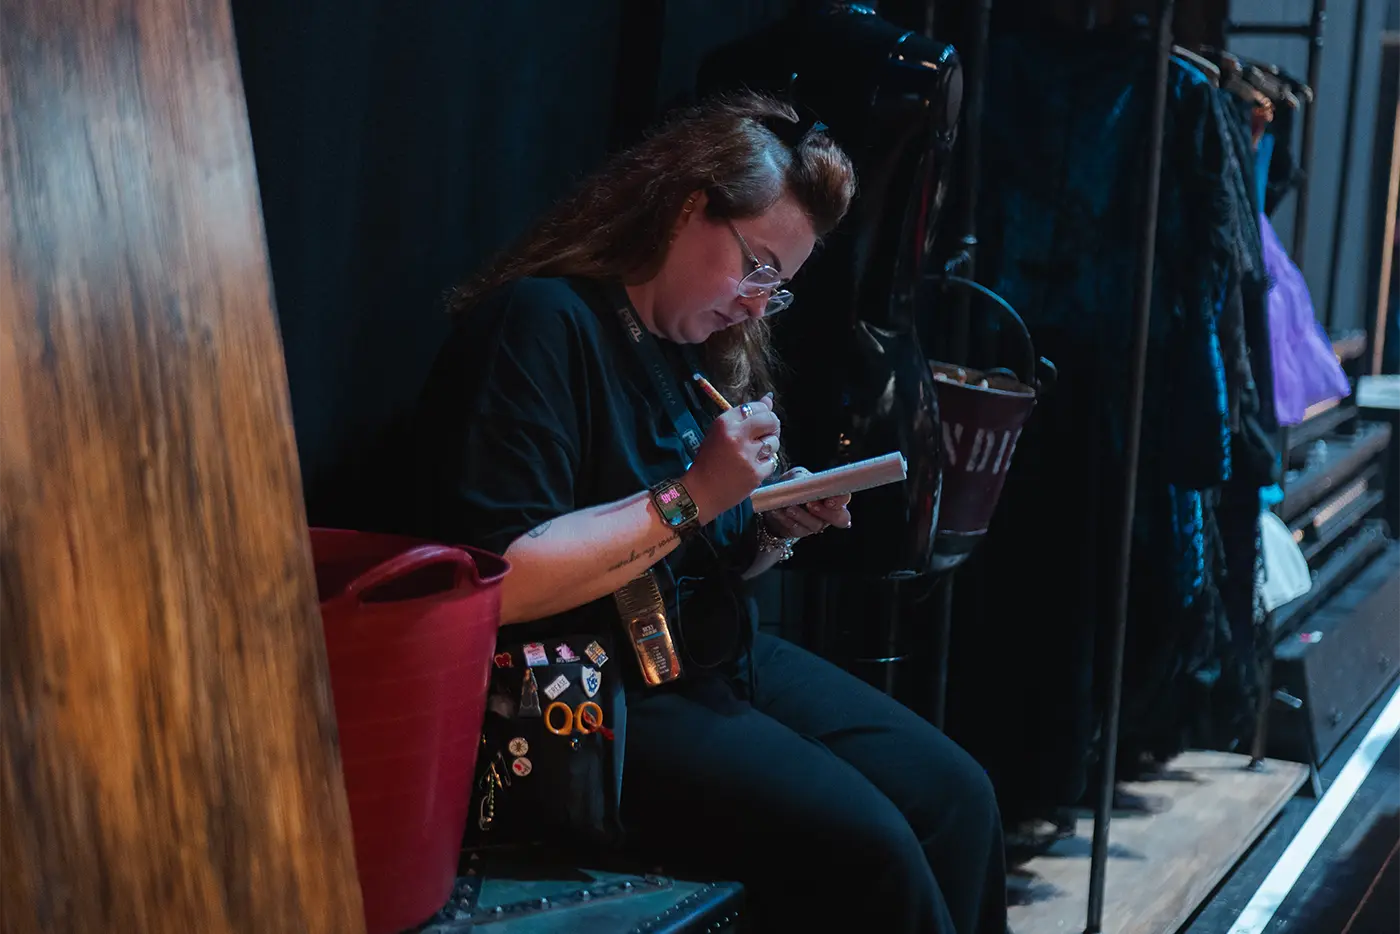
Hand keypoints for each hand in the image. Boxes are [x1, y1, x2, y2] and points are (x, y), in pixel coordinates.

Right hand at [684, 393, 781, 522]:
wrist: (701, 492)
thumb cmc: (709, 461)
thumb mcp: (720, 433)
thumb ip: (745, 417)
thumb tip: (769, 399)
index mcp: (725, 423)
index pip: (756, 407)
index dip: (763, 413)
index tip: (760, 421)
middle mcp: (737, 436)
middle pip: (770, 420)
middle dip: (773, 426)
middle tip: (766, 434)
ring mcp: (747, 455)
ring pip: (774, 442)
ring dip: (769, 447)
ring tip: (755, 454)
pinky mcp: (756, 473)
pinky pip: (772, 462)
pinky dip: (766, 464)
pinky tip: (753, 467)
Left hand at [762, 467, 852, 538]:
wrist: (773, 500)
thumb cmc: (792, 485)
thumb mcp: (797, 476)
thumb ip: (805, 479)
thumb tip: (807, 483)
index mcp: (833, 495)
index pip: (845, 497)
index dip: (840, 500)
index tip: (829, 499)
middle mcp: (829, 512)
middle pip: (840, 518)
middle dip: (826, 513)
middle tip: (810, 505)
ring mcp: (817, 524)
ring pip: (816, 525)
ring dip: (801, 516)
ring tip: (789, 508)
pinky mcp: (801, 531)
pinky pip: (797, 530)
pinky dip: (786, 520)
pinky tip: (778, 512)